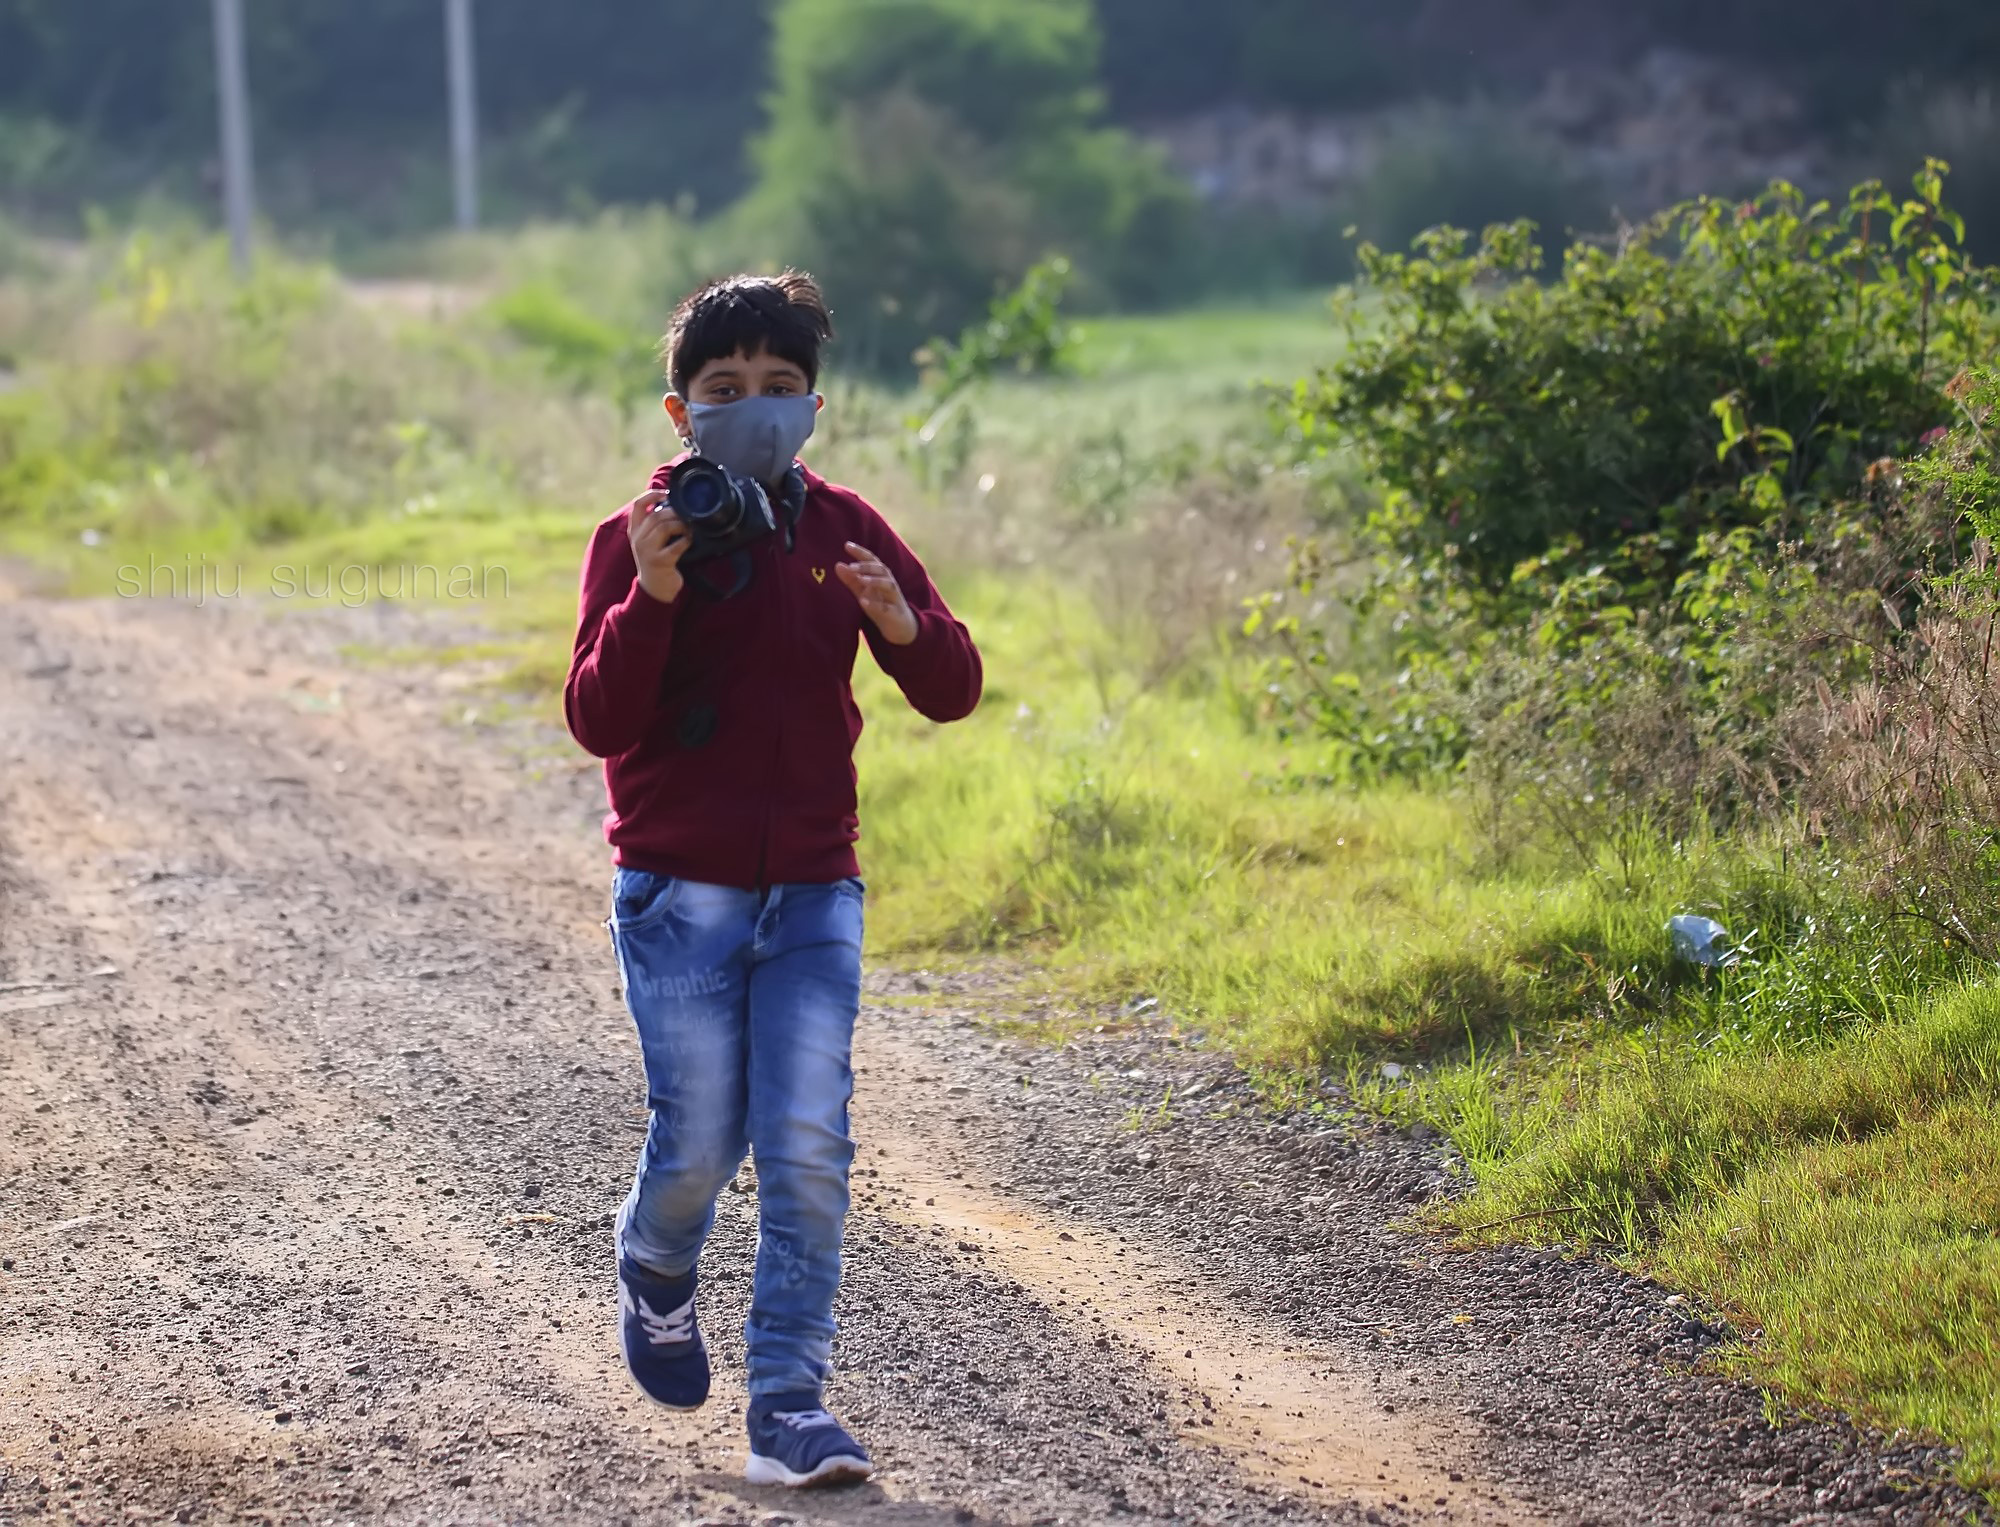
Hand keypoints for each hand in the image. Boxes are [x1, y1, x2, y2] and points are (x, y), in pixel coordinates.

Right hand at [626, 490, 690, 604]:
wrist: (654, 589)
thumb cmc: (657, 560)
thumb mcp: (650, 540)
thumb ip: (656, 523)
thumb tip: (674, 503)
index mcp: (635, 530)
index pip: (638, 505)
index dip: (652, 495)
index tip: (667, 494)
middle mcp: (638, 539)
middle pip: (656, 515)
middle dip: (675, 513)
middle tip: (687, 517)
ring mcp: (647, 551)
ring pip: (665, 527)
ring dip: (682, 525)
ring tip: (689, 529)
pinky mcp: (659, 561)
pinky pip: (676, 545)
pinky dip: (686, 540)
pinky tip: (690, 541)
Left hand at [836, 541, 917, 645]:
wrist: (899, 628)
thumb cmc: (881, 606)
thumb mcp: (864, 592)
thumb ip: (852, 579)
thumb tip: (837, 564)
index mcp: (881, 576)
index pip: (872, 560)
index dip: (861, 552)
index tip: (847, 545)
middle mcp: (890, 584)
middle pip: (882, 570)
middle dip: (867, 566)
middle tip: (851, 566)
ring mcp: (894, 599)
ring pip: (888, 585)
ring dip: (875, 581)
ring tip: (860, 579)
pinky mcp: (895, 614)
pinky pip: (887, 608)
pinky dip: (876, 604)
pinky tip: (863, 602)